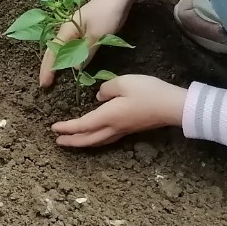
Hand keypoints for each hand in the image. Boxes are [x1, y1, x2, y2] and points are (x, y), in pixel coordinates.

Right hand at [40, 0, 136, 87]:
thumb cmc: (107, 13)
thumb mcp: (97, 35)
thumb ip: (85, 52)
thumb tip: (75, 69)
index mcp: (67, 30)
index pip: (53, 53)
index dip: (48, 69)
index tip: (44, 84)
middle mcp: (67, 30)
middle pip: (53, 51)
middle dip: (48, 68)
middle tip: (45, 85)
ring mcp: (74, 30)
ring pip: (61, 50)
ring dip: (56, 63)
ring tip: (53, 78)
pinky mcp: (83, 31)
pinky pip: (70, 47)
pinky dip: (67, 57)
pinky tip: (69, 65)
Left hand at [50, 75, 185, 146]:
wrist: (173, 106)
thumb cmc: (148, 92)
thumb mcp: (123, 82)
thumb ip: (106, 89)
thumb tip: (99, 97)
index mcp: (108, 116)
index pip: (82, 125)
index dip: (67, 128)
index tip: (54, 129)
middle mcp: (114, 127)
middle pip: (88, 139)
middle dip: (72, 141)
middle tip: (58, 141)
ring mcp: (124, 130)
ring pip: (98, 141)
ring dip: (83, 142)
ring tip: (72, 142)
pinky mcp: (131, 129)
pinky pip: (108, 138)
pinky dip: (96, 139)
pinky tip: (96, 135)